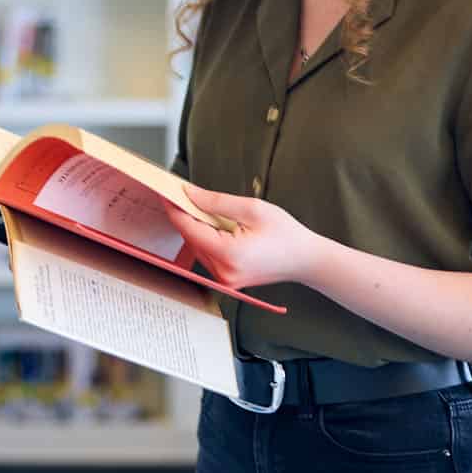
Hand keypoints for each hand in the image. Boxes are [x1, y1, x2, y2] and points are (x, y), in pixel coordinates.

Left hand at [167, 184, 331, 290]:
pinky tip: (216, 225)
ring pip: (197, 246)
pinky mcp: (227, 279)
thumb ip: (217, 202)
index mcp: (228, 254)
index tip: (165, 193)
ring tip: (204, 208)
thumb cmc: (286, 235)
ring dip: (197, 226)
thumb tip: (190, 195)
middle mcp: (223, 272)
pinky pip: (208, 254)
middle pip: (191, 238)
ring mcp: (224, 279)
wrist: (306, 260)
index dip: (175, 209)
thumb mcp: (253, 209)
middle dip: (186, 215)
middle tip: (182, 194)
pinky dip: (207, 238)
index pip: (189, 229)